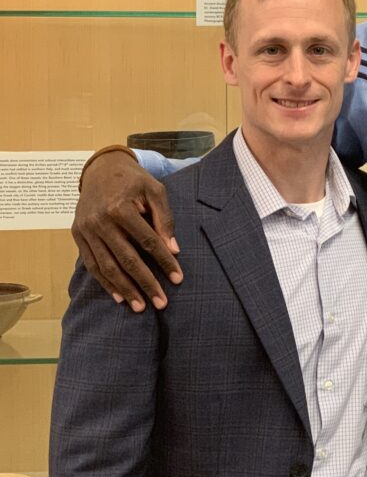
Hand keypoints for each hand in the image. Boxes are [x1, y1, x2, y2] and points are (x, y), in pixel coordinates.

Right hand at [70, 149, 181, 310]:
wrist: (101, 169)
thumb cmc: (134, 180)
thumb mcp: (155, 190)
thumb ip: (165, 219)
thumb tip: (173, 250)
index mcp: (120, 207)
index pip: (148, 241)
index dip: (164, 261)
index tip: (178, 278)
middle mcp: (99, 221)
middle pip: (126, 259)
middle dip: (145, 283)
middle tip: (162, 303)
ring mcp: (85, 230)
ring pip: (107, 267)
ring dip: (125, 289)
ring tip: (140, 307)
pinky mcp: (78, 236)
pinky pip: (92, 264)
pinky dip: (105, 283)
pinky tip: (120, 296)